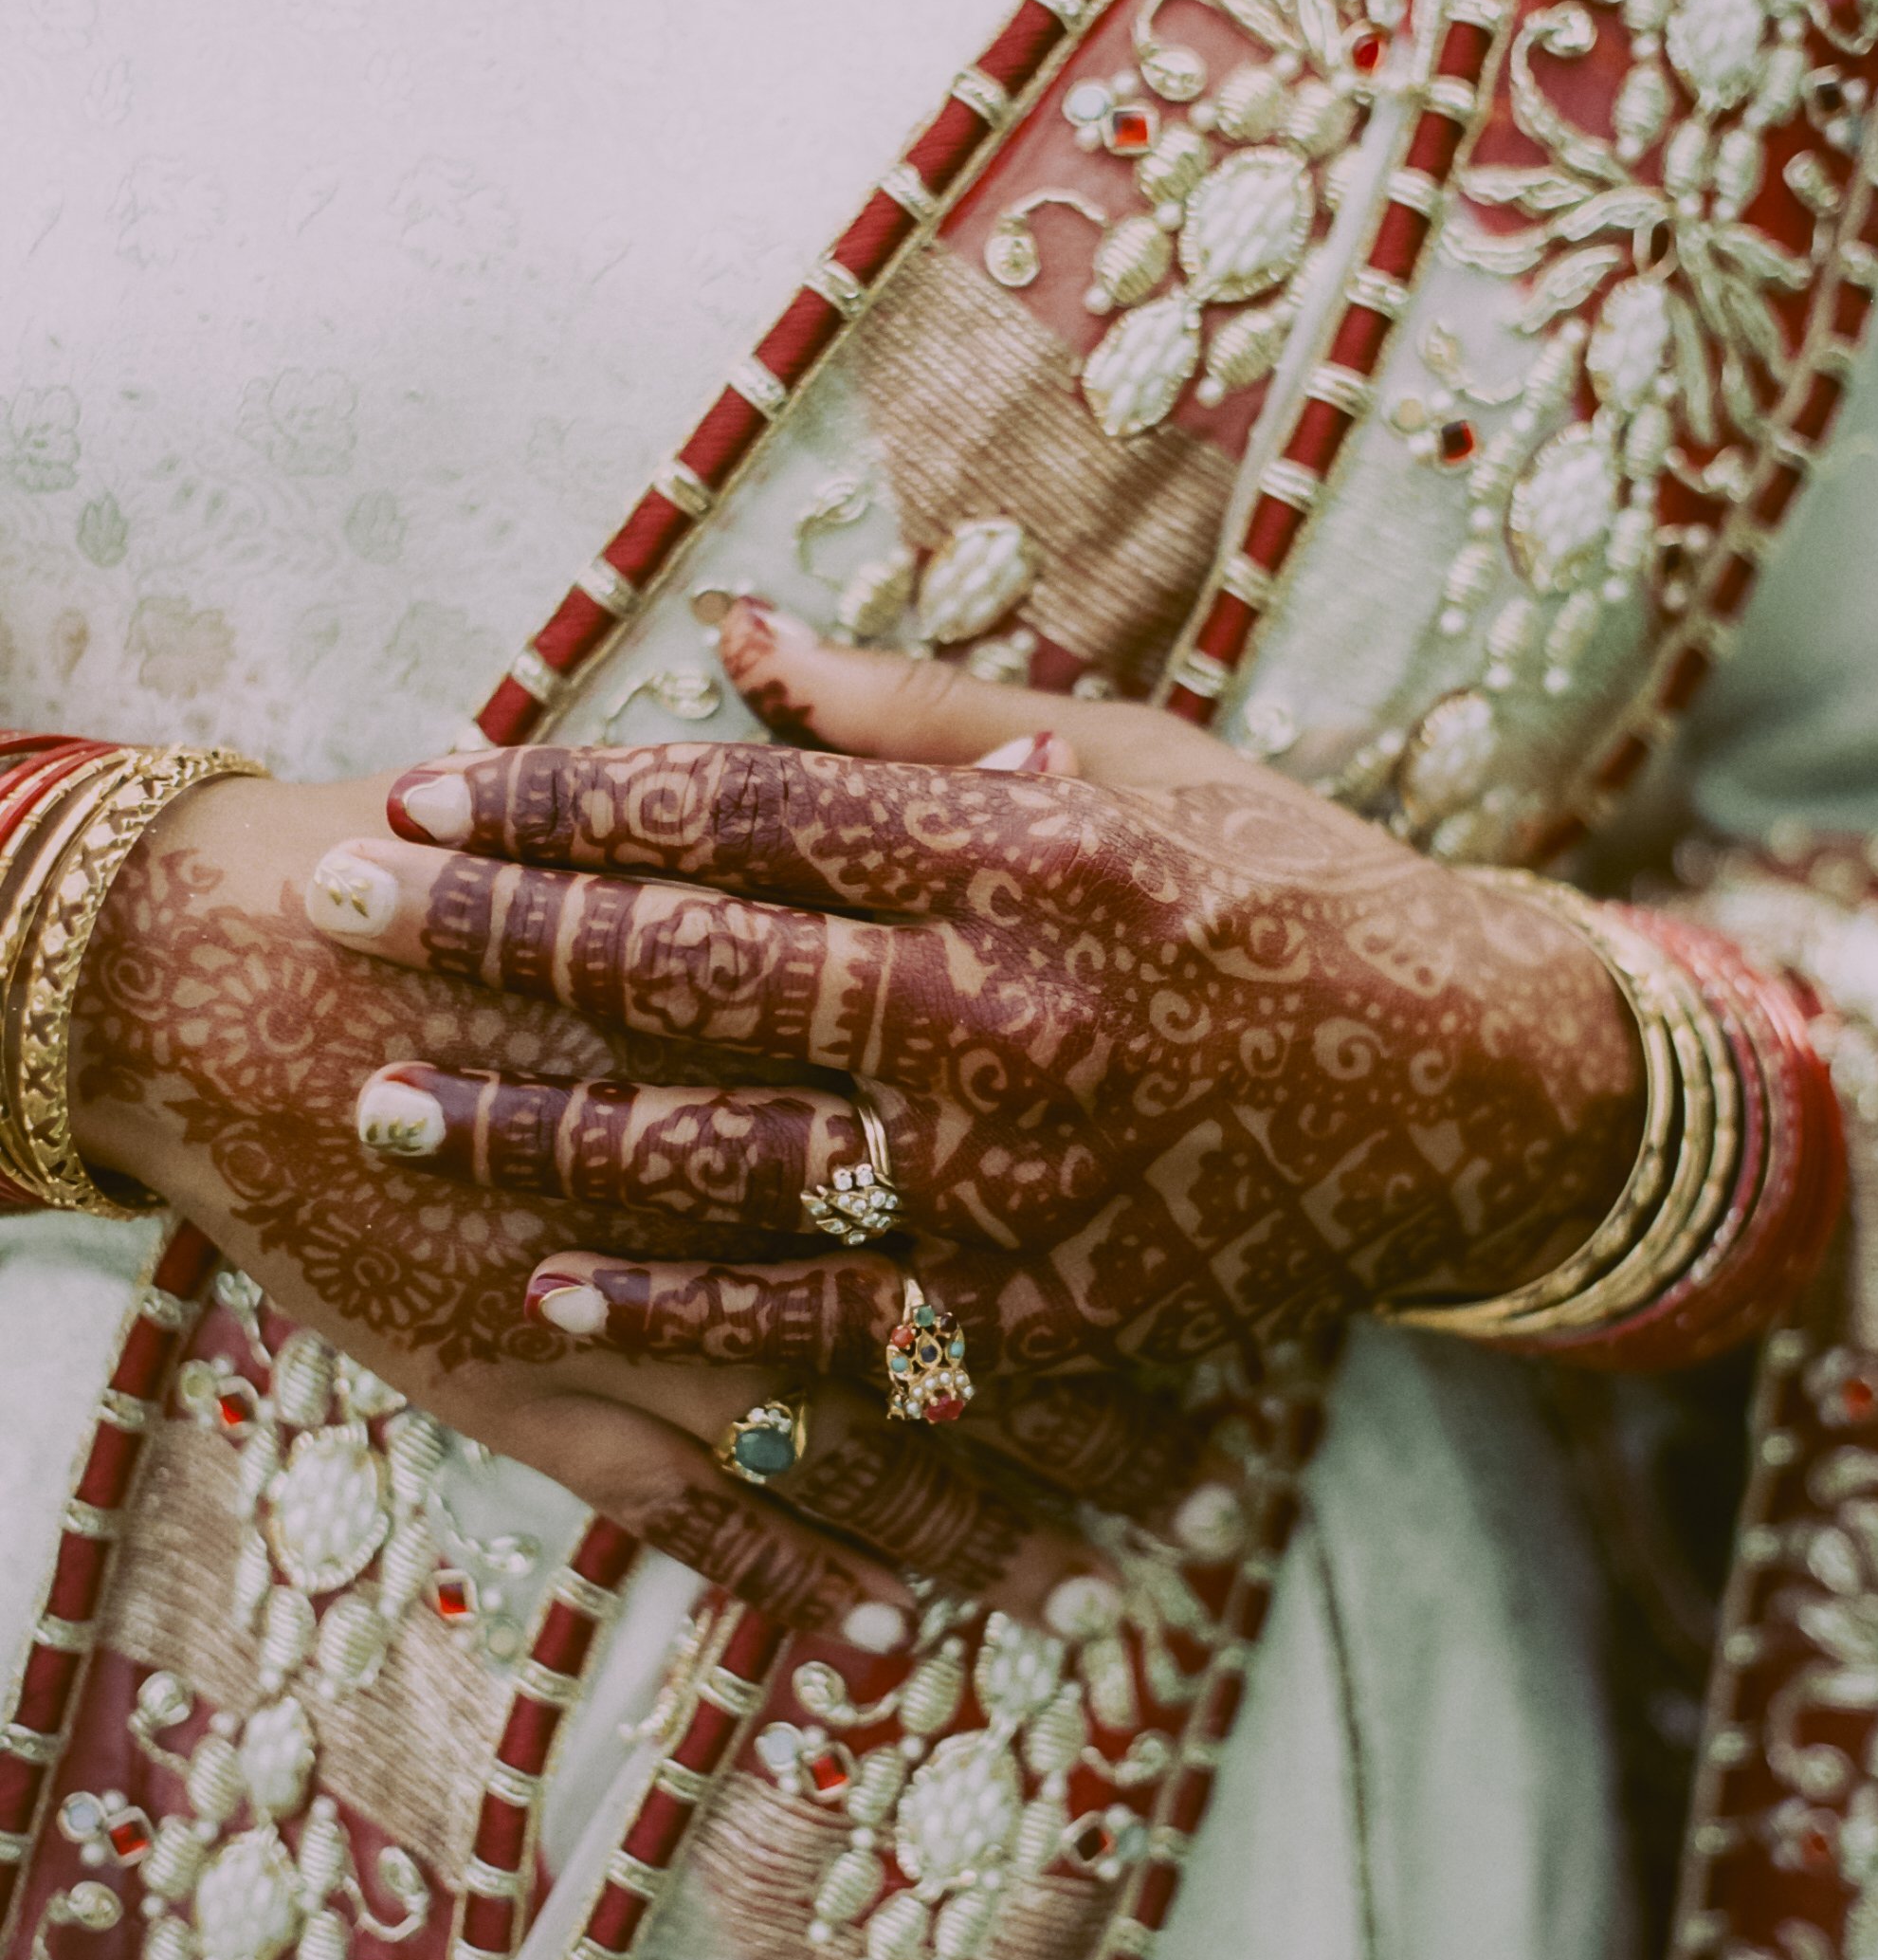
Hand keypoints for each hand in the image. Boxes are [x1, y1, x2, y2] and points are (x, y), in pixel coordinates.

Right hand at [72, 767, 1126, 1638]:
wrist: (210, 981)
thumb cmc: (439, 875)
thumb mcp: (668, 810)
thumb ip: (852, 788)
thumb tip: (1044, 777)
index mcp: (780, 1009)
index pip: (1001, 1131)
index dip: (1131, 1206)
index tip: (1243, 1271)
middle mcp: (736, 1168)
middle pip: (960, 1311)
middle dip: (1090, 1406)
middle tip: (1207, 1475)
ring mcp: (635, 1301)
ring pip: (856, 1440)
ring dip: (982, 1521)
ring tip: (1103, 1581)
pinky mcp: (534, 1391)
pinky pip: (694, 1516)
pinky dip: (800, 1581)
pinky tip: (895, 1639)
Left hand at [318, 602, 1641, 1399]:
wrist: (1460, 1091)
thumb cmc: (1282, 890)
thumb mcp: (1127, 755)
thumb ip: (914, 710)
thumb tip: (730, 634)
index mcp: (1012, 846)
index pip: (735, 810)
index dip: (562, 797)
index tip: (428, 786)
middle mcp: (994, 1007)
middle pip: (689, 970)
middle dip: (489, 939)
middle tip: (335, 911)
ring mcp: (1009, 1175)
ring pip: (718, 1160)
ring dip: (535, 1136)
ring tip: (395, 1110)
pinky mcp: (1034, 1309)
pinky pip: (821, 1325)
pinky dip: (682, 1312)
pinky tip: (558, 1288)